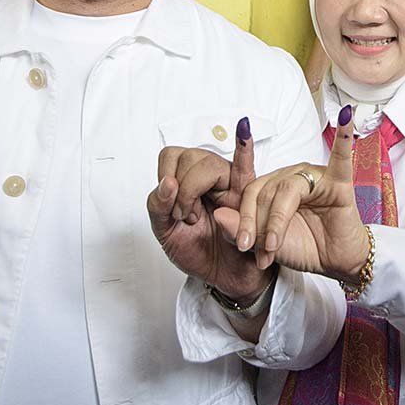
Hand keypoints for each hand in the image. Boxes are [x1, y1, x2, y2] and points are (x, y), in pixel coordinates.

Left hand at [148, 119, 268, 302]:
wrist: (225, 276)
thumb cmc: (198, 252)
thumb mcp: (165, 233)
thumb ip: (157, 207)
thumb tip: (166, 183)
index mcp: (187, 180)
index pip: (171, 155)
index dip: (167, 179)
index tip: (172, 209)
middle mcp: (209, 176)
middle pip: (190, 155)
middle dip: (183, 190)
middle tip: (188, 217)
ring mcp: (230, 183)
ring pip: (211, 164)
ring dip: (198, 190)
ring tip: (203, 217)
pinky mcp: (248, 196)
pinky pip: (247, 166)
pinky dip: (244, 145)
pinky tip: (243, 128)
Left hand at [213, 106, 370, 284]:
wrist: (336, 264)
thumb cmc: (305, 248)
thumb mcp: (265, 245)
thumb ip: (240, 231)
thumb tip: (216, 215)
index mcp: (273, 186)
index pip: (250, 193)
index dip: (244, 219)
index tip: (242, 247)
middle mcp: (292, 176)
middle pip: (266, 192)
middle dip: (260, 227)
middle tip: (262, 255)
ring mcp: (315, 176)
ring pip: (286, 190)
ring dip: (277, 222)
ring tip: (275, 247)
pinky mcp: (338, 182)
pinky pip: (341, 157)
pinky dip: (343, 137)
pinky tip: (345, 117)